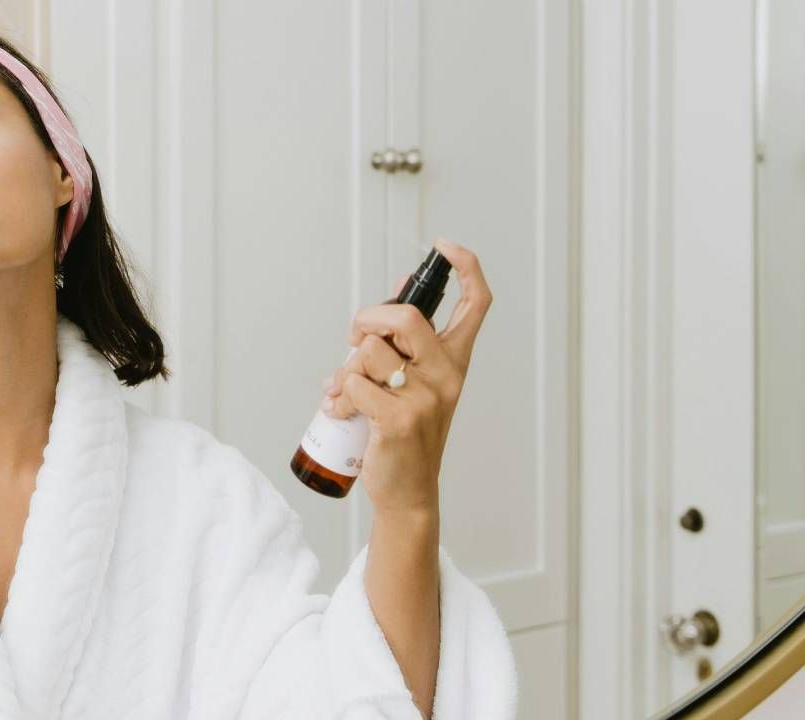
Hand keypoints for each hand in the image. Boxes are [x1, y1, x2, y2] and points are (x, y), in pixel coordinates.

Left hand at [322, 238, 493, 512]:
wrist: (407, 491)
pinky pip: (353, 383)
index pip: (476, 304)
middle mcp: (446, 375)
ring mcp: (425, 397)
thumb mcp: (413, 386)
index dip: (465, 268)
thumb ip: (403, 347)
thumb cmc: (404, 434)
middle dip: (367, 319)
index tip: (445, 247)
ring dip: (346, 368)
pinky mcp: (398, 418)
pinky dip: (338, 395)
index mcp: (454, 361)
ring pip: (369, 351)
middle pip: (405, 316)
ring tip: (345, 391)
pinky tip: (341, 411)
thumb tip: (386, 300)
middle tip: (355, 341)